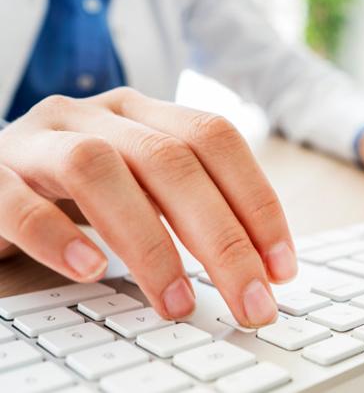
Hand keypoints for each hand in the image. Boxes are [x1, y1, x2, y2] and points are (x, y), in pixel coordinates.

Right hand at [0, 88, 295, 325]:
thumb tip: (258, 266)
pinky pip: (17, 199)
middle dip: (223, 239)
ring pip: (99, 168)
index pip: (216, 139)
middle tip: (251, 302)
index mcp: (144, 113)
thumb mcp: (143, 183)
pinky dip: (55, 236)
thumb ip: (188, 207)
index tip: (282, 266)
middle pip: (172, 161)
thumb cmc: (80, 187)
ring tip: (179, 304)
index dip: (257, 201)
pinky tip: (88, 271)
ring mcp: (40, 138)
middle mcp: (97, 115)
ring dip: (149, 244)